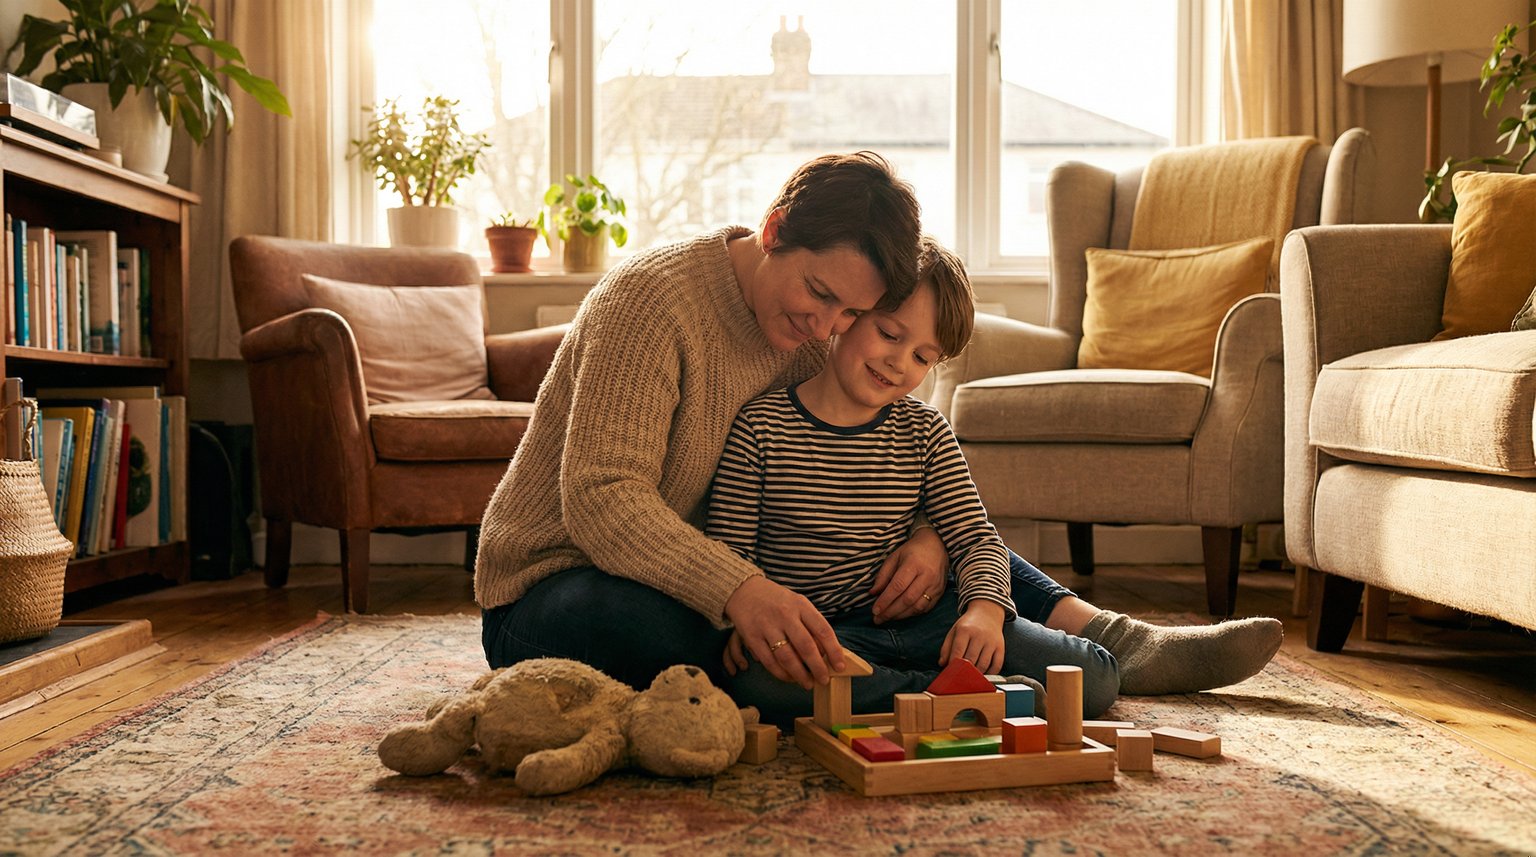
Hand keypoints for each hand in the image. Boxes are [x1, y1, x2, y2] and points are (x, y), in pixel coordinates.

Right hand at [724, 575, 844, 688]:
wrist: (744, 590)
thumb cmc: (777, 600)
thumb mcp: (798, 603)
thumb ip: (811, 624)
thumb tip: (826, 653)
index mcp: (801, 605)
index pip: (823, 630)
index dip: (834, 651)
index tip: (840, 666)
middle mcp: (785, 615)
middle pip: (806, 646)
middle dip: (817, 668)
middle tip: (824, 680)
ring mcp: (767, 626)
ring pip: (787, 657)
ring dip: (799, 674)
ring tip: (807, 683)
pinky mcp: (752, 637)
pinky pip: (769, 661)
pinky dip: (780, 673)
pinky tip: (788, 678)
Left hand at [870, 526, 949, 623]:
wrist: (937, 545)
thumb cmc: (912, 550)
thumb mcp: (894, 557)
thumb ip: (883, 575)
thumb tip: (873, 593)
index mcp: (913, 564)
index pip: (897, 586)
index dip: (885, 600)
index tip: (874, 610)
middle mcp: (927, 576)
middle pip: (907, 599)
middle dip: (890, 611)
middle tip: (878, 619)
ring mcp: (935, 585)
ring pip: (917, 606)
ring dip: (900, 615)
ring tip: (887, 618)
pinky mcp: (940, 592)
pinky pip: (925, 608)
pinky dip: (912, 614)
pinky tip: (901, 614)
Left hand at [940, 601, 1005, 673]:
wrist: (987, 613)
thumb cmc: (968, 625)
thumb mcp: (954, 631)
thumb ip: (946, 647)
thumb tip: (942, 664)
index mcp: (965, 630)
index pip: (958, 651)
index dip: (953, 664)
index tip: (950, 672)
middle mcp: (979, 635)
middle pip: (971, 659)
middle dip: (964, 671)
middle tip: (959, 678)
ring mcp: (991, 642)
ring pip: (983, 664)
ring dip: (976, 674)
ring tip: (970, 678)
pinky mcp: (1000, 647)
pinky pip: (997, 665)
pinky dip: (990, 673)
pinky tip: (983, 674)